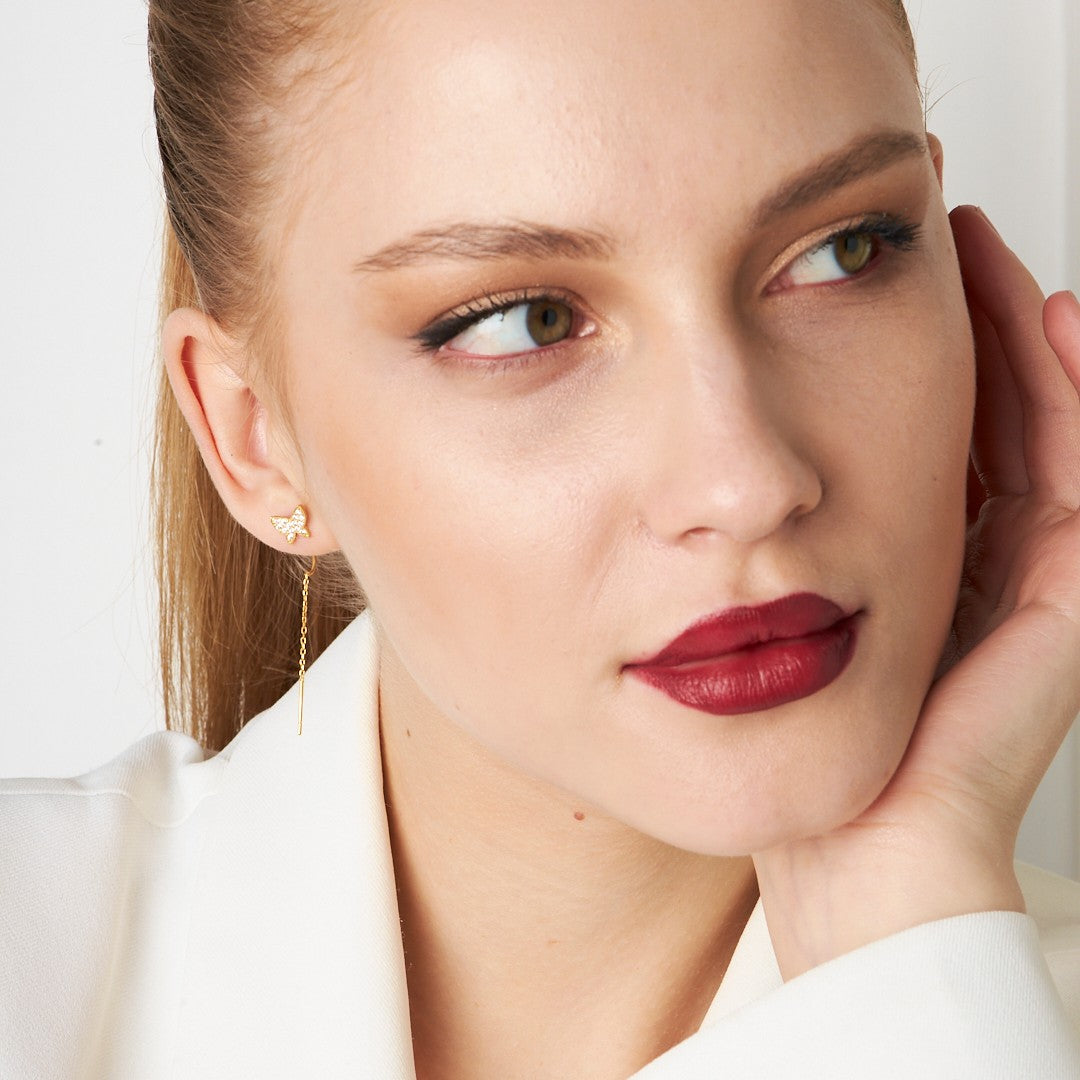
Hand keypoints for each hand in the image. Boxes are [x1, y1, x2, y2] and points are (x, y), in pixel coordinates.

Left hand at [752, 205, 1079, 979]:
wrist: (844, 850)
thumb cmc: (775, 749)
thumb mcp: (744, 612)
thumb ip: (744, 543)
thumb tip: (693, 464)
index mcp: (887, 561)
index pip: (905, 429)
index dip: (894, 346)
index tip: (855, 267)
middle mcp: (960, 561)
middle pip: (971, 415)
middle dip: (957, 323)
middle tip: (929, 231)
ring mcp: (1018, 580)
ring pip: (1030, 430)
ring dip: (1013, 338)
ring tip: (981, 251)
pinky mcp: (1060, 604)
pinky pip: (1073, 480)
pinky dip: (1069, 397)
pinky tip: (1047, 318)